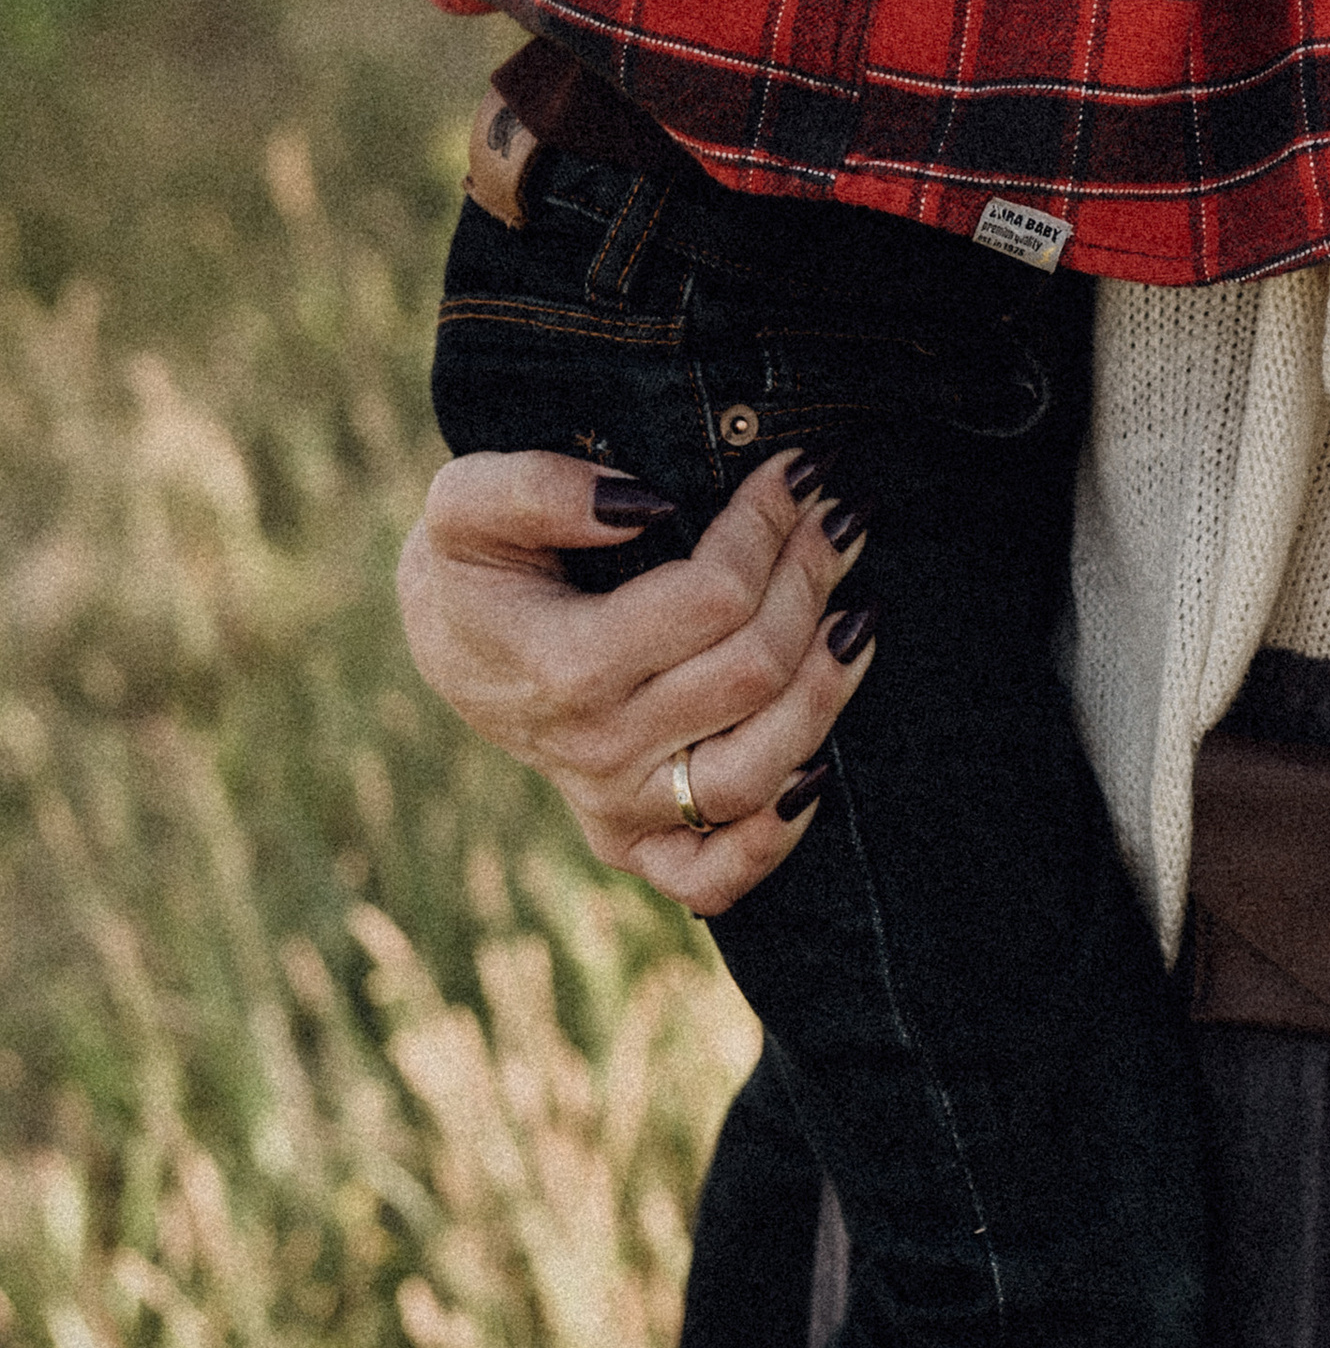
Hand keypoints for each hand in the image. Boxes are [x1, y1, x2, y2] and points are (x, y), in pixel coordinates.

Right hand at [395, 447, 873, 913]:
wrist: (451, 644)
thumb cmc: (475, 564)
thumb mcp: (467, 502)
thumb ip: (536, 490)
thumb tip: (645, 503)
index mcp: (562, 666)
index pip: (711, 598)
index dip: (767, 524)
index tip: (797, 469)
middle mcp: (596, 751)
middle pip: (754, 672)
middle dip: (812, 578)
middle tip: (839, 514)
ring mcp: (618, 807)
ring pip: (760, 768)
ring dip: (828, 687)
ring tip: (860, 612)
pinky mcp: (634, 843)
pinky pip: (716, 878)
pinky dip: (775, 837)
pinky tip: (818, 769)